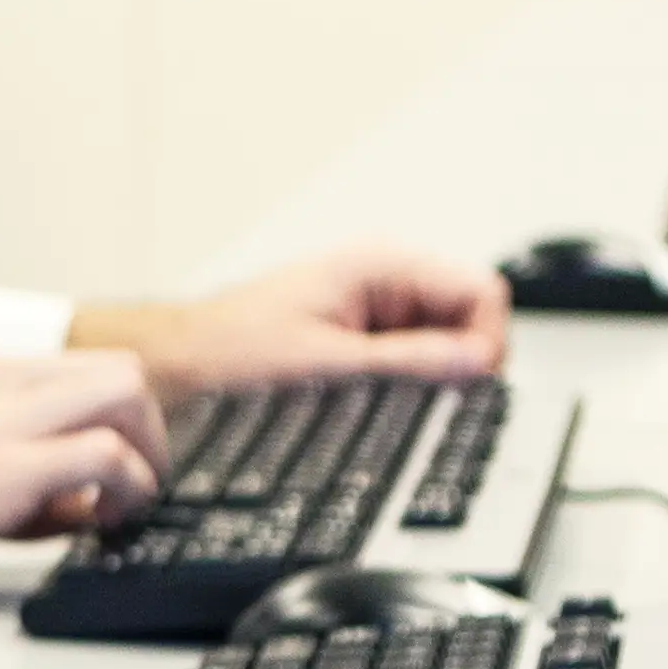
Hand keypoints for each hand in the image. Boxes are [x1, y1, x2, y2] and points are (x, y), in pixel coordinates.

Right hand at [0, 346, 161, 612]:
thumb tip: (74, 498)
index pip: (75, 368)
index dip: (110, 421)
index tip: (109, 471)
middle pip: (116, 368)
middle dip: (147, 429)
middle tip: (136, 485)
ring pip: (124, 392)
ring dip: (147, 451)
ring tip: (127, 504)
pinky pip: (102, 454)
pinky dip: (127, 486)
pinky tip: (104, 523)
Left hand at [70, 243, 508, 410]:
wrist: (180, 365)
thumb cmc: (231, 351)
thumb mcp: (329, 361)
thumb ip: (408, 361)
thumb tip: (479, 361)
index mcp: (382, 265)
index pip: (482, 292)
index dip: (487, 340)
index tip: (468, 383)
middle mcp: (385, 280)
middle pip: (470, 319)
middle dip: (462, 363)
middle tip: (429, 401)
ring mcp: (377, 310)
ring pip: (446, 345)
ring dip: (433, 377)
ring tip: (390, 402)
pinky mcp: (363, 339)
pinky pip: (413, 360)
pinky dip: (409, 384)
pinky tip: (377, 403)